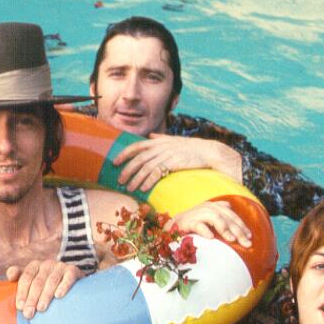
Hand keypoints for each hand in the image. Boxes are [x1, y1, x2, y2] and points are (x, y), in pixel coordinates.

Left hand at [5, 259, 82, 318]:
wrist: (72, 279)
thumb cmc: (47, 284)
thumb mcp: (32, 280)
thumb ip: (19, 278)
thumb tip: (10, 277)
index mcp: (34, 266)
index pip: (25, 277)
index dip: (21, 292)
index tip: (20, 306)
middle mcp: (46, 264)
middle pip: (37, 281)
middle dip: (32, 298)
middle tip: (29, 313)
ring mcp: (60, 266)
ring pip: (51, 281)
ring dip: (45, 295)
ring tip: (41, 308)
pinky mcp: (73, 270)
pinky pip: (68, 277)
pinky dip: (64, 286)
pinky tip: (59, 295)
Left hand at [112, 135, 241, 191]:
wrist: (208, 151)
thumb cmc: (190, 147)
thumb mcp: (173, 140)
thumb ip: (160, 138)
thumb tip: (150, 135)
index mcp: (158, 141)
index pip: (137, 146)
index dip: (124, 154)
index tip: (115, 162)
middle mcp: (160, 147)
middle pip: (138, 159)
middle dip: (127, 170)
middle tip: (119, 180)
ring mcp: (167, 155)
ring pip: (146, 167)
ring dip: (136, 179)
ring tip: (129, 188)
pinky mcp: (173, 163)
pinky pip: (157, 173)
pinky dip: (148, 181)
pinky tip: (143, 188)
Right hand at [170, 202, 252, 246]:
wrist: (173, 224)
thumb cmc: (194, 224)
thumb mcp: (210, 219)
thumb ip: (222, 220)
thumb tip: (238, 230)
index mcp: (215, 206)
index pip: (232, 215)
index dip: (242, 225)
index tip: (250, 237)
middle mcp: (209, 207)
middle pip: (228, 218)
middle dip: (239, 230)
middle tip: (247, 243)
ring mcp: (198, 213)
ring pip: (216, 218)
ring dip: (225, 229)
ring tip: (232, 240)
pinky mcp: (188, 221)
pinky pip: (198, 225)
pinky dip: (205, 230)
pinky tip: (210, 238)